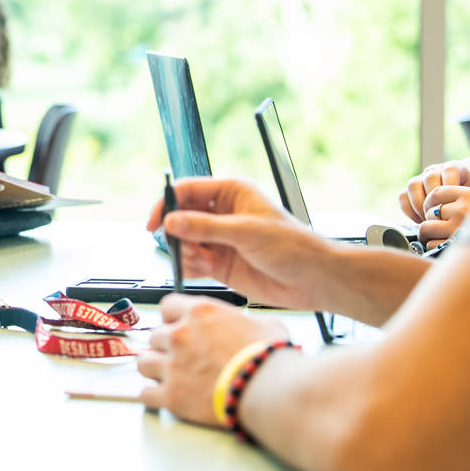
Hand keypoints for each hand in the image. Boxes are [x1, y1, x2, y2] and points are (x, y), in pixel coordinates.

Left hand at [138, 295, 288, 425]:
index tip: (177, 326)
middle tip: (178, 356)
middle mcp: (180, 335)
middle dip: (165, 346)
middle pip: (155, 336)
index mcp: (199, 312)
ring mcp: (173, 365)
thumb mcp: (263, 324)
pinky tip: (162, 397)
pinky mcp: (172, 395)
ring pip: (144, 363)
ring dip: (154, 369)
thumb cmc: (268, 356)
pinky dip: (153, 396)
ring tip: (167, 376)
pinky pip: (146, 394)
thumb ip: (244, 323)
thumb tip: (251, 329)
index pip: (167, 306)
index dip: (172, 318)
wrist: (266, 388)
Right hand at [147, 177, 336, 309]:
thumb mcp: (247, 232)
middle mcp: (222, 214)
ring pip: (184, 240)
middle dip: (175, 231)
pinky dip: (189, 267)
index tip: (155, 221)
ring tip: (201, 260)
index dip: (167, 203)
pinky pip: (192, 262)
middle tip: (178, 244)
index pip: (187, 190)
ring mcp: (219, 239)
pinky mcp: (220, 263)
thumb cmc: (293, 246)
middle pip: (181, 215)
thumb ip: (206, 227)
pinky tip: (202, 270)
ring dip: (184, 251)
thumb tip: (172, 221)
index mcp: (231, 192)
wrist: (314, 280)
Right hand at [400, 161, 469, 223]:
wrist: (463, 205)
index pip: (450, 170)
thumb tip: (467, 211)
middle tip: (439, 216)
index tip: (453, 205)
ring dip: (419, 203)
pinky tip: (418, 220)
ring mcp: (422, 179)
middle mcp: (436, 170)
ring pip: (413, 184)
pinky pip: (403, 195)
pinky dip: (408, 209)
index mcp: (455, 168)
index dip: (450, 187)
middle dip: (433, 198)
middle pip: (429, 176)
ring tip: (427, 219)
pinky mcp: (412, 191)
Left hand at [417, 185, 469, 249]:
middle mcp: (463, 209)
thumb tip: (427, 202)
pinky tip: (446, 247)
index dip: (430, 203)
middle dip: (431, 222)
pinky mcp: (452, 245)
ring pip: (425, 228)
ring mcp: (457, 227)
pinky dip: (434, 247)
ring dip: (428, 235)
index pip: (436, 193)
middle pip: (429, 212)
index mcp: (469, 195)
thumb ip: (456, 200)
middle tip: (440, 228)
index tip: (433, 210)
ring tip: (439, 238)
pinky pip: (431, 244)